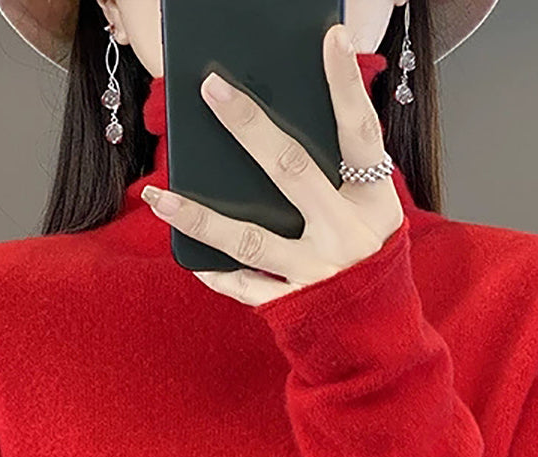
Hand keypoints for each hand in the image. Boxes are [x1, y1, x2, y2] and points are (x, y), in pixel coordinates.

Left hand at [140, 23, 404, 306]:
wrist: (376, 337)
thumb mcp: (371, 212)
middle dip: (250, 128)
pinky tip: (190, 258)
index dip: (346, 85)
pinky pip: (247, 288)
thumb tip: (281, 120)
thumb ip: (339, 172)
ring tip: (161, 195)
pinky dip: (217, 273)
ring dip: (201, 218)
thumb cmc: (367, 258)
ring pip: (251, 239)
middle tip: (212, 88)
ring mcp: (317, 273)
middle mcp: (346, 235)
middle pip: (292, 171)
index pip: (360, 132)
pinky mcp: (294, 307)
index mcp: (373, 201)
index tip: (329, 38)